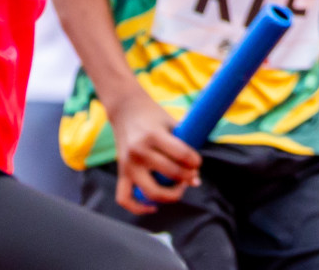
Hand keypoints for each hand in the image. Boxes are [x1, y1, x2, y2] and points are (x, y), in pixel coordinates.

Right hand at [107, 87, 201, 214]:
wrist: (126, 110)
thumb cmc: (153, 116)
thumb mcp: (170, 122)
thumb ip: (183, 143)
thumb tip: (196, 169)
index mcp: (153, 136)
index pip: (182, 154)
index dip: (195, 161)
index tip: (198, 162)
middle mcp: (139, 152)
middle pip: (170, 173)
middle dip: (188, 177)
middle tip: (193, 175)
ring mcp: (128, 165)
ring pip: (151, 191)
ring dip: (170, 194)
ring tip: (180, 187)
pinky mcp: (121, 173)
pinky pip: (125, 198)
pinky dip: (138, 208)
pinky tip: (153, 207)